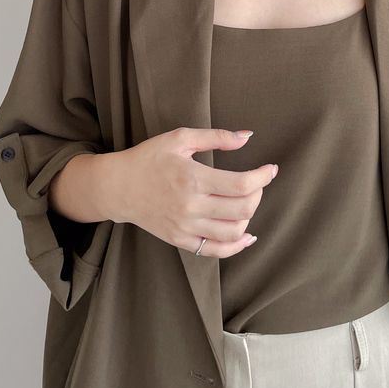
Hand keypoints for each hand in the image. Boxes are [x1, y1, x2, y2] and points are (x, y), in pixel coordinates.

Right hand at [114, 127, 278, 256]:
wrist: (118, 186)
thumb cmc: (149, 157)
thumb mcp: (180, 138)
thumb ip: (216, 137)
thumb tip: (248, 136)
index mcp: (193, 178)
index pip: (241, 185)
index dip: (263, 177)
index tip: (271, 169)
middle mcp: (191, 206)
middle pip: (242, 209)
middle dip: (258, 194)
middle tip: (256, 182)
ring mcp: (186, 227)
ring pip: (233, 232)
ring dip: (249, 217)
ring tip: (246, 201)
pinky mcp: (180, 240)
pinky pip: (215, 251)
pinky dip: (236, 246)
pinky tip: (246, 235)